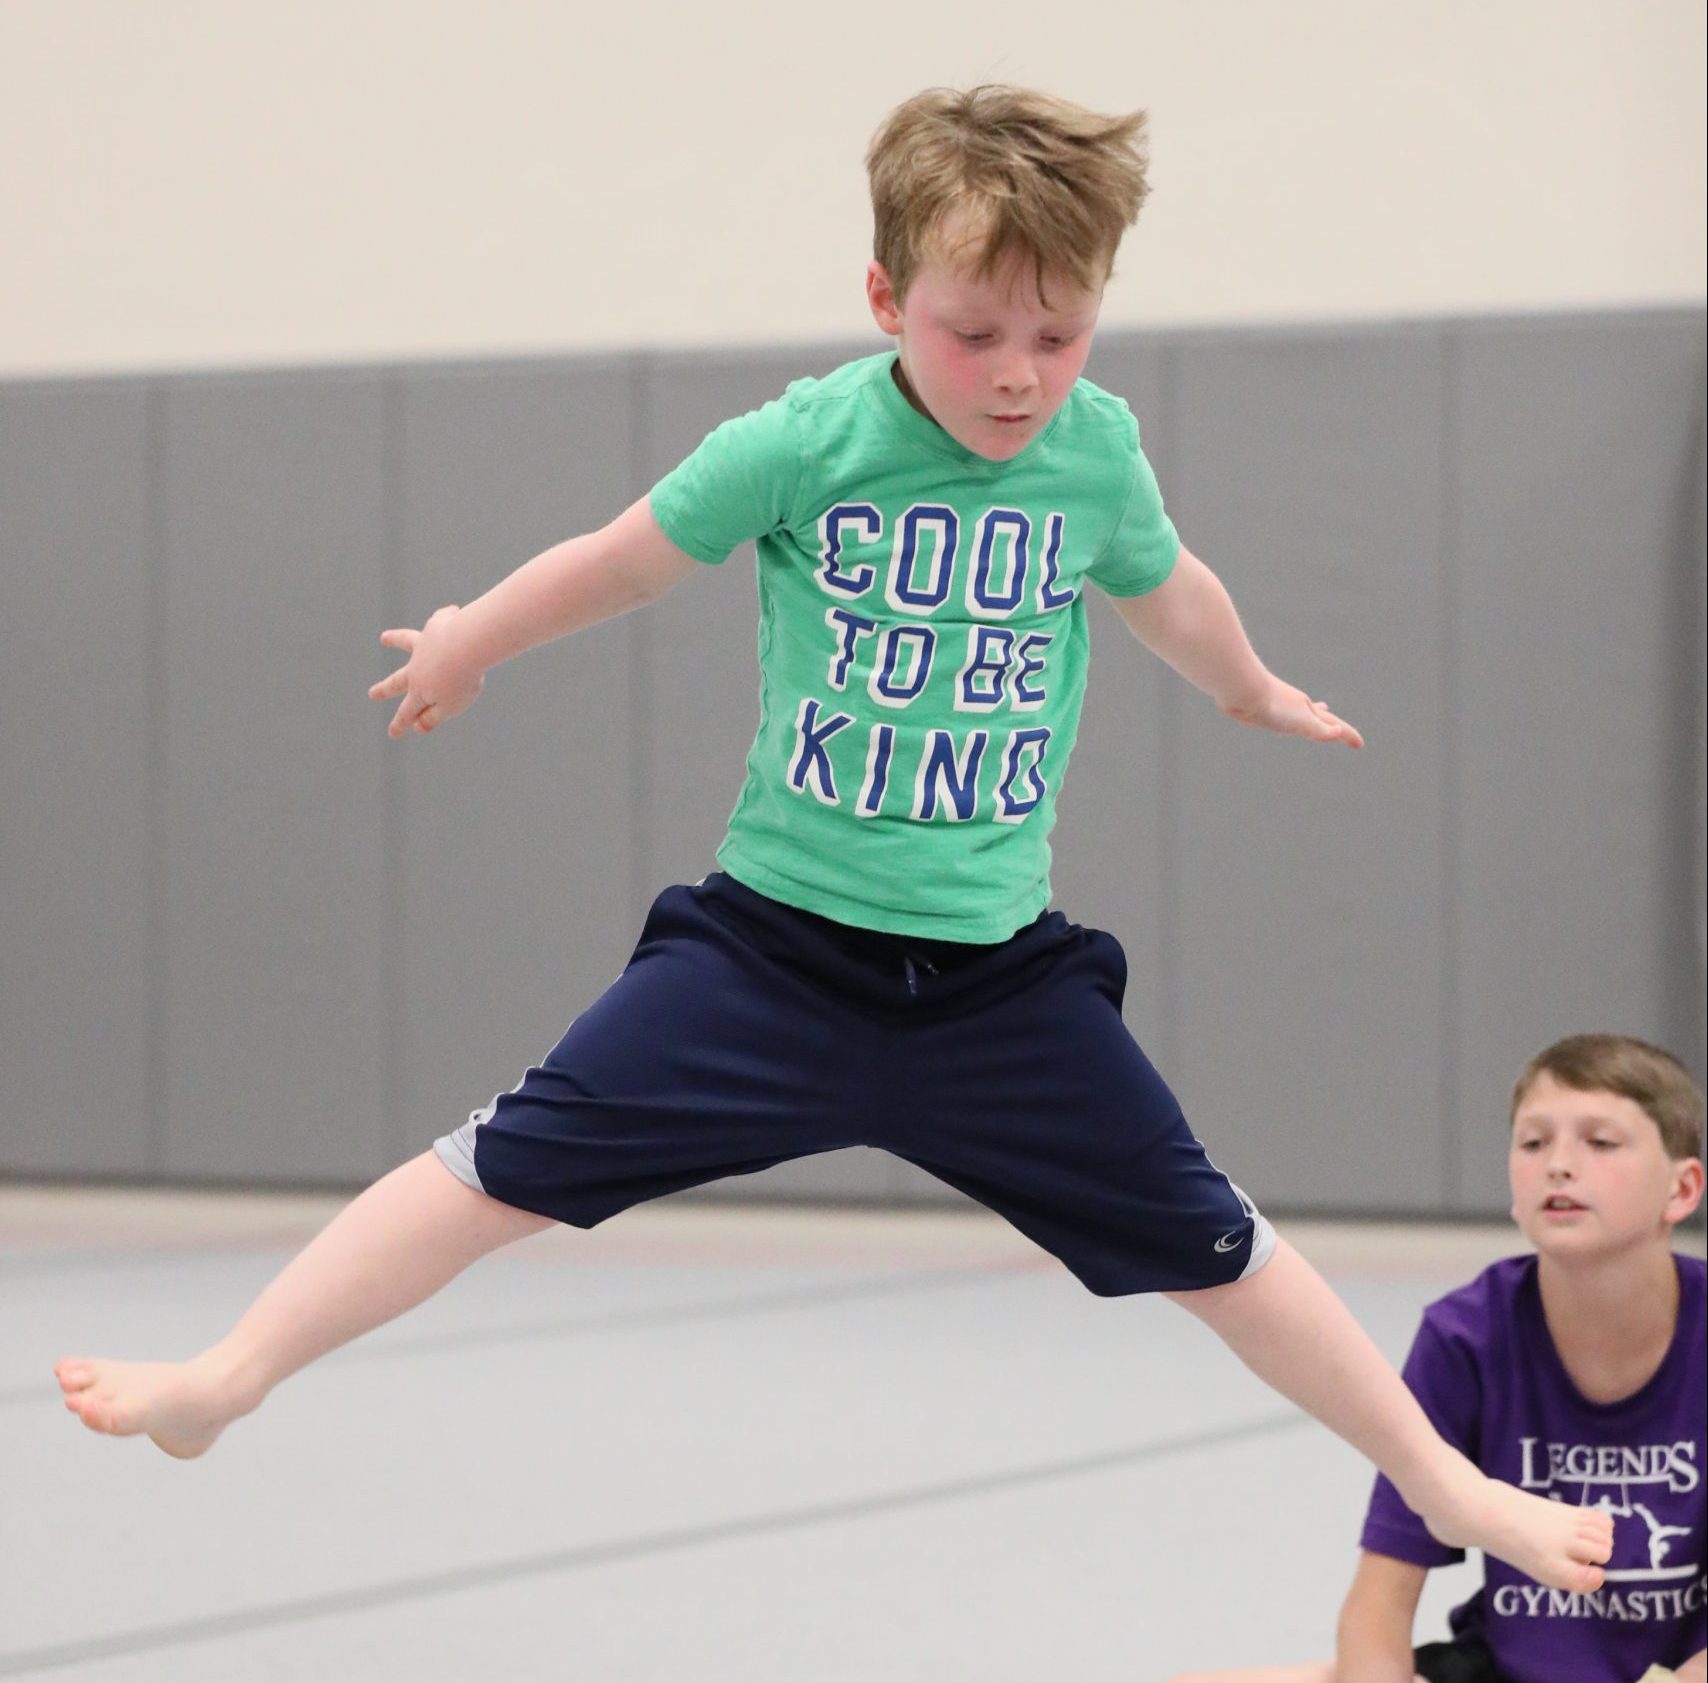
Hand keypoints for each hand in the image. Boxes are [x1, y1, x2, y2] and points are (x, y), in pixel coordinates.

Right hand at [366, 605, 484, 737]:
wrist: (465, 646)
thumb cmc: (461, 680)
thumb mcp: (449, 706)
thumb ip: (433, 717)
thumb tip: (418, 727)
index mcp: (420, 690)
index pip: (408, 712)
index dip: (400, 724)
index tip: (392, 734)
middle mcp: (417, 667)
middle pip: (398, 680)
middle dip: (385, 689)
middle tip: (372, 694)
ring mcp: (425, 645)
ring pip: (407, 642)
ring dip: (396, 639)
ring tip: (385, 638)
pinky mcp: (437, 626)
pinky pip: (440, 620)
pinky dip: (445, 617)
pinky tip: (451, 611)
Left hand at [1220, 675, 1363, 747]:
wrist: (1241, 690)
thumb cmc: (1272, 705)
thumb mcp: (1301, 720)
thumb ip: (1319, 728)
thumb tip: (1338, 732)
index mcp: (1308, 711)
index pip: (1334, 726)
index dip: (1347, 735)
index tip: (1360, 744)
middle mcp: (1297, 707)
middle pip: (1321, 718)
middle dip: (1333, 725)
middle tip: (1343, 731)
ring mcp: (1282, 705)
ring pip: (1303, 712)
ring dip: (1313, 714)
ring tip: (1322, 709)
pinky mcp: (1264, 706)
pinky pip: (1284, 712)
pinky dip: (1290, 713)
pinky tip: (1283, 711)